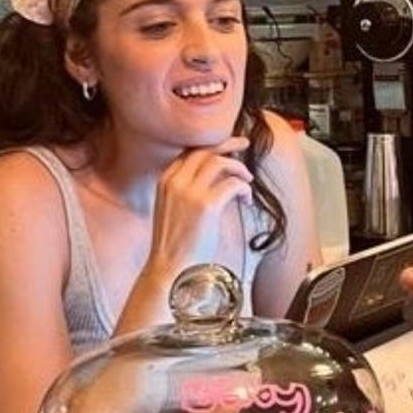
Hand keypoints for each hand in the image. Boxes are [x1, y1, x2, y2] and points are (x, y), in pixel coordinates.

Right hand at [147, 136, 252, 278]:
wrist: (169, 268)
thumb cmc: (175, 245)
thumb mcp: (172, 209)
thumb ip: (186, 190)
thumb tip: (215, 180)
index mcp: (165, 180)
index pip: (190, 152)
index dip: (211, 146)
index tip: (226, 147)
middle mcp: (175, 181)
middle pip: (205, 150)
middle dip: (228, 144)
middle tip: (245, 144)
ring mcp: (189, 192)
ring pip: (220, 162)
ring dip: (239, 168)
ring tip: (248, 181)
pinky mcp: (206, 205)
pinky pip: (233, 184)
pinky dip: (244, 189)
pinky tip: (246, 200)